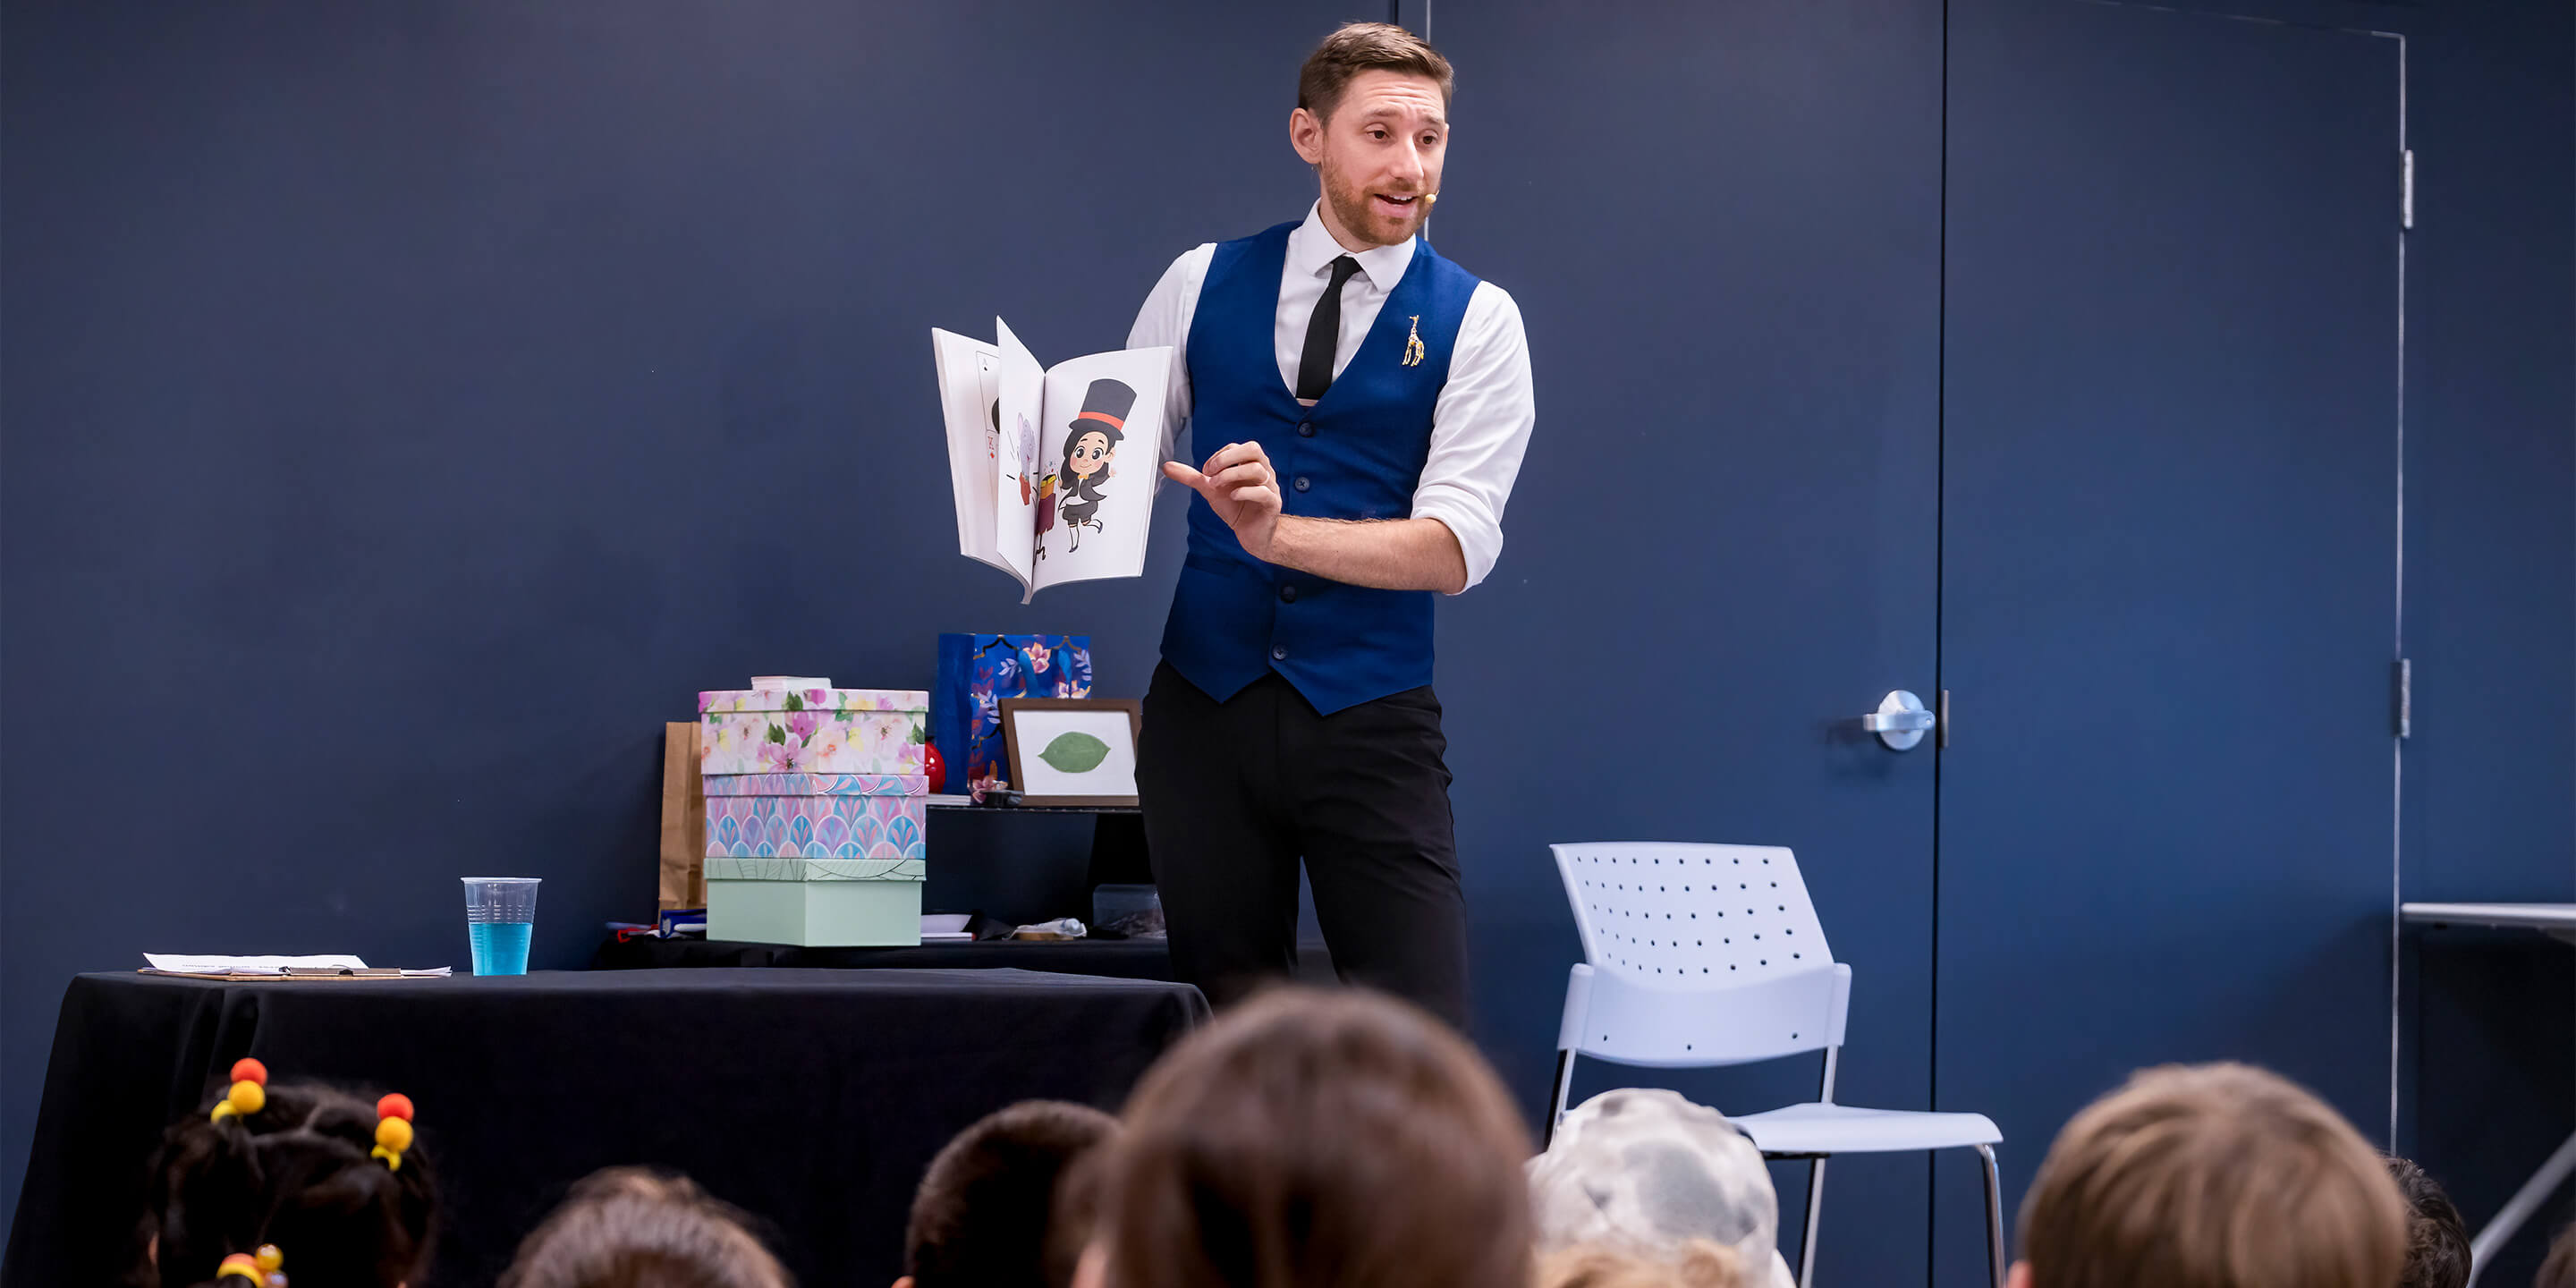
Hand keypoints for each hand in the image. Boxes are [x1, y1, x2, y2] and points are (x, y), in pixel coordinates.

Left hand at [1164, 442, 1281, 559]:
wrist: (1252, 534)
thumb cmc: (1236, 508)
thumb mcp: (1211, 490)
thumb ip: (1192, 477)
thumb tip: (1167, 467)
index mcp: (1249, 464)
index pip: (1236, 447)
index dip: (1218, 456)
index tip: (1206, 472)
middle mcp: (1263, 472)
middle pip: (1253, 449)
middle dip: (1228, 458)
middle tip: (1211, 473)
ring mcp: (1270, 487)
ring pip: (1258, 469)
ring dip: (1232, 474)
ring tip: (1217, 486)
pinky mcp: (1272, 504)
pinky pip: (1263, 492)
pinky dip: (1245, 492)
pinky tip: (1232, 497)